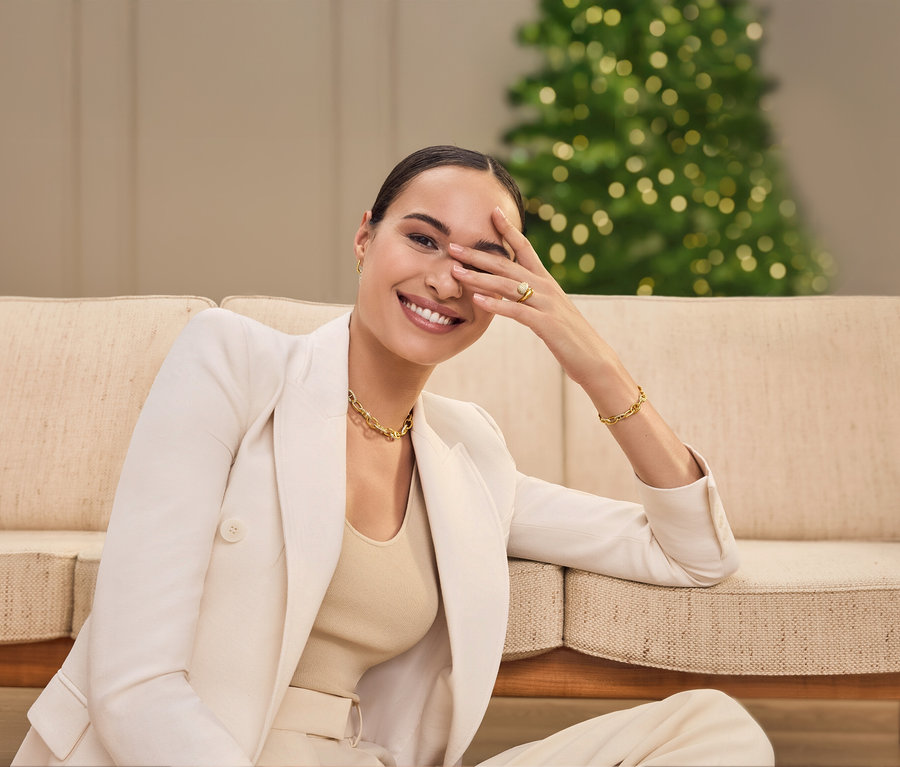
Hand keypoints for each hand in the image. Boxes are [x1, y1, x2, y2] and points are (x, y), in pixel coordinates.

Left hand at [448, 206, 621, 390]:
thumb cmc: (569, 338)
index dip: (509, 230)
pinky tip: (477, 300)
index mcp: (546, 282)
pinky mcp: (546, 324)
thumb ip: (532, 299)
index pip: (525, 248)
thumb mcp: (549, 312)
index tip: (493, 211)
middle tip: (452, 246)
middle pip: (507, 264)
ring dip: (479, 277)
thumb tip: (513, 293)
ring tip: (455, 272)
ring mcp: (546, 304)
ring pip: (507, 285)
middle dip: (478, 255)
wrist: (595, 359)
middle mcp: (546, 287)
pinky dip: (496, 305)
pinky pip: (516, 311)